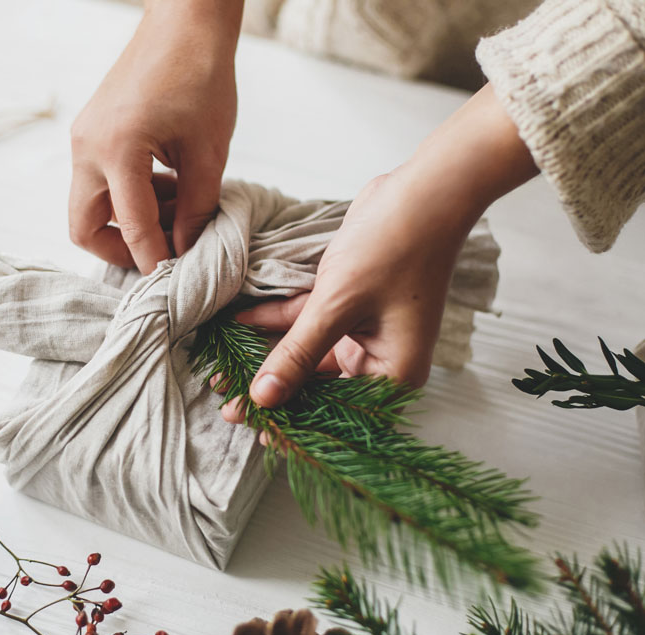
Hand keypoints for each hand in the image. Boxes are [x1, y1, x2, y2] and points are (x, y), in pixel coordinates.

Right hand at [69, 0, 242, 273]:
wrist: (186, 25)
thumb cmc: (201, 79)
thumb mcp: (208, 154)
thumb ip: (196, 208)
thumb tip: (186, 249)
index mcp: (118, 150)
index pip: (134, 228)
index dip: (157, 261)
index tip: (177, 282)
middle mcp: (88, 147)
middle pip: (84, 227)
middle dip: (122, 251)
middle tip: (164, 255)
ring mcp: (85, 138)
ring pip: (90, 207)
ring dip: (129, 223)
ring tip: (178, 214)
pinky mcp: (94, 133)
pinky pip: (101, 183)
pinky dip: (129, 198)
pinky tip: (168, 191)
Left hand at [219, 84, 538, 423]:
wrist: (420, 193)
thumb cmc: (393, 250)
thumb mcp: (337, 306)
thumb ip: (297, 354)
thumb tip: (263, 398)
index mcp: (392, 373)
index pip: (336, 411)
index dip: (294, 422)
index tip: (257, 432)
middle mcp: (380, 359)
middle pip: (319, 385)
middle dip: (274, 389)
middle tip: (230, 406)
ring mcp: (363, 331)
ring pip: (307, 352)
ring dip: (268, 355)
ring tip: (224, 371)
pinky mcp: (349, 305)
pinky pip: (308, 321)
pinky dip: (277, 321)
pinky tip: (240, 323)